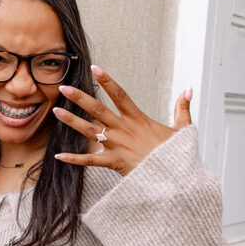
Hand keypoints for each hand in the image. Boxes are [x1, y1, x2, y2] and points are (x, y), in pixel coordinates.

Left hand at [53, 65, 192, 175]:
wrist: (174, 177)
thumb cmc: (176, 155)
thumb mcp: (182, 129)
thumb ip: (182, 108)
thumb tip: (189, 89)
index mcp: (137, 119)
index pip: (120, 94)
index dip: (107, 80)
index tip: (95, 68)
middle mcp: (124, 129)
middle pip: (98, 109)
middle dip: (80, 98)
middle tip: (63, 87)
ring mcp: (117, 145)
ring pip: (90, 130)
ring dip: (72, 121)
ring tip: (56, 111)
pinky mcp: (113, 162)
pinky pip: (90, 160)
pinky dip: (74, 159)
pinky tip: (58, 155)